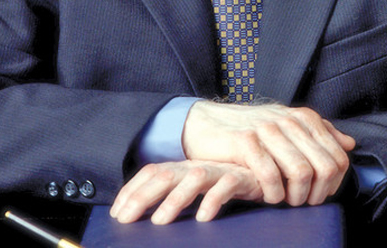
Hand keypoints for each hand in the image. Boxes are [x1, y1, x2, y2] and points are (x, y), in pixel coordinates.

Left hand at [110, 160, 262, 224]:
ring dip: (175, 199)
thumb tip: (150, 214)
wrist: (270, 168)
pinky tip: (204, 217)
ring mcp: (220, 169)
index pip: (153, 171)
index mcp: (185, 167)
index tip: (117, 212)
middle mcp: (199, 165)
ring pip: (194, 178)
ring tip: (160, 221)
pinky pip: (227, 185)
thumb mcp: (200, 187)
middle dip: (143, 195)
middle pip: (166, 173)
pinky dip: (214, 200)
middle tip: (126, 218)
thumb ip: (179, 194)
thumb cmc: (231, 182)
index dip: (133, 189)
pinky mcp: (243, 176)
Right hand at [182, 101, 354, 207]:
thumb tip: (349, 143)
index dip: (334, 184)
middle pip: (325, 166)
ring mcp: (267, 130)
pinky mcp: (245, 141)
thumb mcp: (288, 126)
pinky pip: (270, 175)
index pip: (338, 157)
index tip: (319, 194)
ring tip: (286, 200)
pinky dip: (273, 194)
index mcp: (303, 118)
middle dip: (318, 194)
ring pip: (301, 172)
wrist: (206, 122)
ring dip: (296, 197)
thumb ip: (321, 133)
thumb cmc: (250, 130)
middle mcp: (288, 121)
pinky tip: (267, 196)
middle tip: (303, 202)